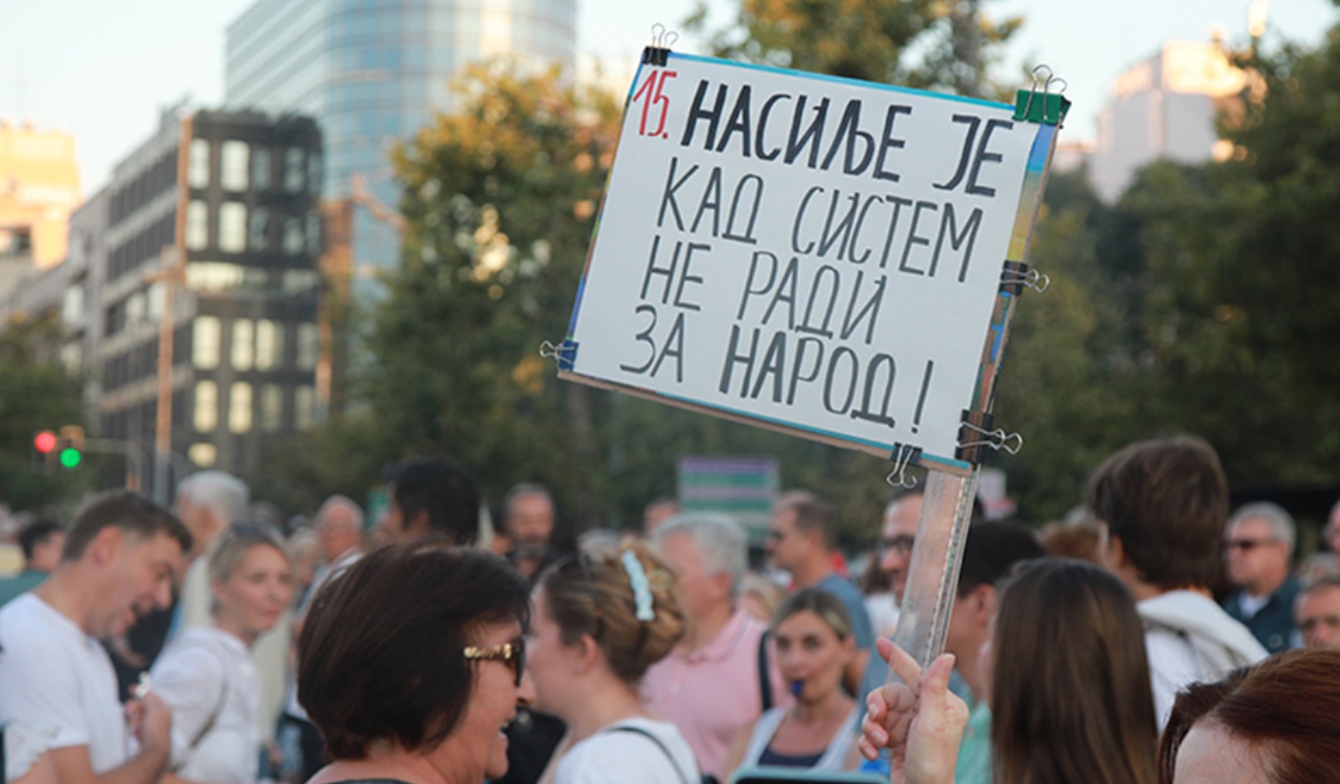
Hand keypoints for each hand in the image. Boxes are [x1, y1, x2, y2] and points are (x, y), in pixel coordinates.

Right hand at [126, 691, 172, 754]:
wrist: (155, 752)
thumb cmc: (156, 729)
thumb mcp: (152, 709)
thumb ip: (147, 697)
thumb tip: (141, 687)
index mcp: (164, 708)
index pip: (152, 696)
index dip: (141, 692)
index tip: (131, 688)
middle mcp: (159, 716)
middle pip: (142, 706)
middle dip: (134, 709)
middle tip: (130, 712)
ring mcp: (152, 726)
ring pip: (137, 718)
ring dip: (135, 721)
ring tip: (137, 727)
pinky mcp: (146, 736)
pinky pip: (136, 728)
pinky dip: (135, 730)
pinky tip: (138, 735)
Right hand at [858, 638, 967, 783]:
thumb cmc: (932, 763)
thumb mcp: (933, 723)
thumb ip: (934, 688)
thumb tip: (948, 656)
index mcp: (941, 704)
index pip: (916, 673)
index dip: (897, 657)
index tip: (881, 641)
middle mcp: (925, 713)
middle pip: (889, 695)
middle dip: (877, 707)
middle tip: (876, 718)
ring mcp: (909, 728)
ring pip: (878, 713)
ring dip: (872, 728)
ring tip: (878, 742)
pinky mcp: (896, 742)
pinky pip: (873, 732)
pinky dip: (868, 742)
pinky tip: (874, 753)